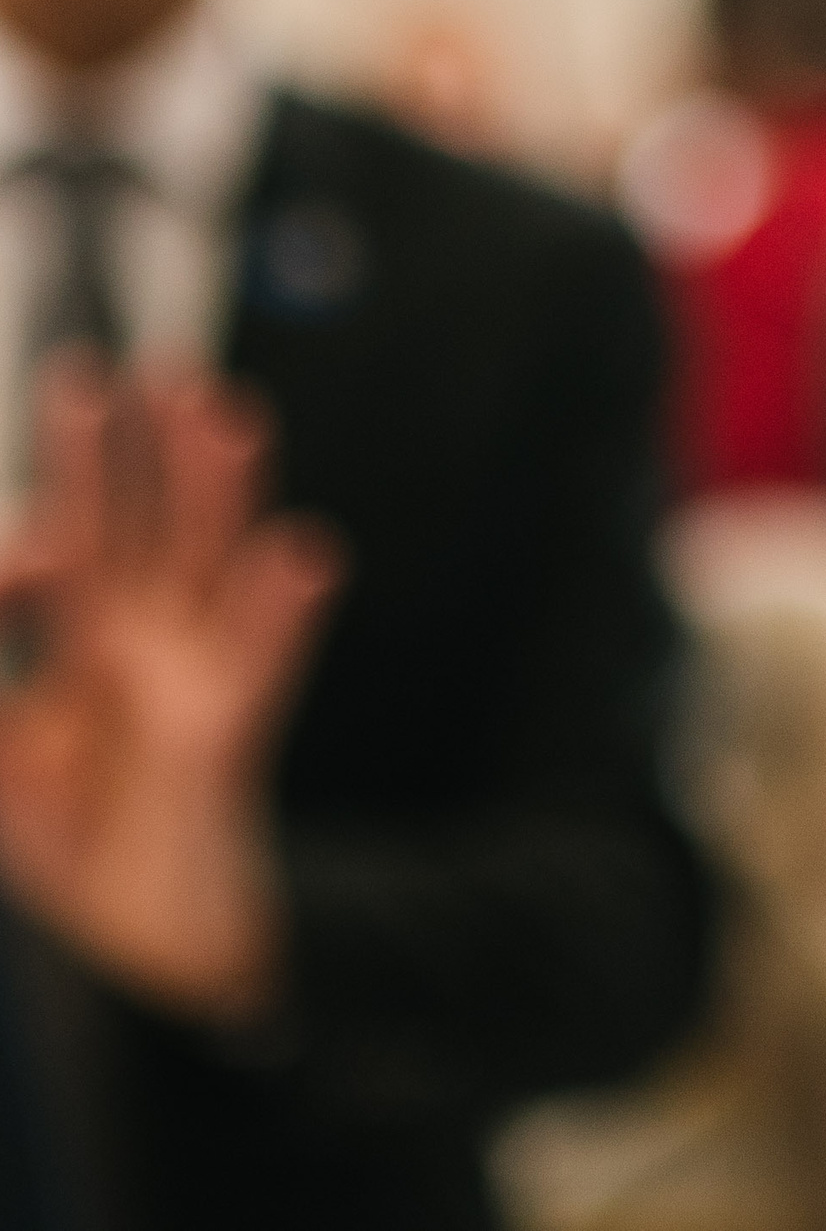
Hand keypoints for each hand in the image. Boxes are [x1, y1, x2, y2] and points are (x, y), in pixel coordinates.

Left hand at [0, 366, 341, 1026]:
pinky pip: (260, 666)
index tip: (16, 507)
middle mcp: (144, 647)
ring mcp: (192, 684)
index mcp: (86, 645)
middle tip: (138, 365)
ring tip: (224, 414)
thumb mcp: (6, 764)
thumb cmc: (78, 847)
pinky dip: (280, 613)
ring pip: (205, 564)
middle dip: (131, 451)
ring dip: (217, 491)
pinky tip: (302, 556)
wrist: (146, 951)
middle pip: (137, 526)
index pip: (64, 547)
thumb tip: (10, 563)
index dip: (42, 509)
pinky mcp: (225, 741)